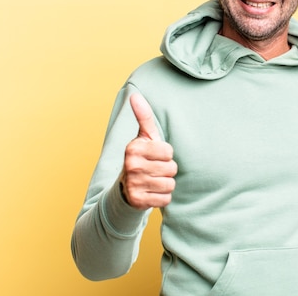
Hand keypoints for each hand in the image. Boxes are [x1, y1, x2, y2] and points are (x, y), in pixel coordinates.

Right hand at [120, 94, 176, 209]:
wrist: (126, 188)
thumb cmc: (142, 158)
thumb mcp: (143, 137)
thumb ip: (143, 116)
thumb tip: (134, 95)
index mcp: (134, 148)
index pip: (169, 152)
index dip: (166, 155)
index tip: (155, 156)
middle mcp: (131, 165)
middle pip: (171, 169)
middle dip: (167, 170)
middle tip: (154, 170)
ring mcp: (133, 184)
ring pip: (170, 184)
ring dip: (165, 184)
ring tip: (153, 181)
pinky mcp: (137, 201)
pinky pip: (165, 199)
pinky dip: (162, 198)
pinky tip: (152, 193)